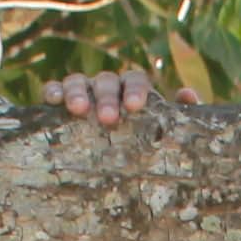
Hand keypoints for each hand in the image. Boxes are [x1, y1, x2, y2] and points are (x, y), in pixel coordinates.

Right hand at [43, 67, 179, 128]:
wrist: (125, 160)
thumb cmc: (148, 140)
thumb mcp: (168, 129)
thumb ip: (182, 113)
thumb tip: (187, 93)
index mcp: (134, 87)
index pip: (136, 79)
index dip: (136, 90)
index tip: (135, 107)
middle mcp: (109, 85)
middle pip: (106, 81)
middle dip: (107, 98)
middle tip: (108, 119)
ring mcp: (84, 91)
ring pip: (78, 81)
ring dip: (78, 92)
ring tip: (79, 110)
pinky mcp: (62, 100)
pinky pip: (55, 89)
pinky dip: (52, 90)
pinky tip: (52, 101)